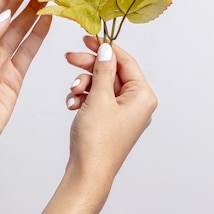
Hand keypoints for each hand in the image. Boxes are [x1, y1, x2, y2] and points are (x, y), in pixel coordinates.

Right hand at [64, 37, 156, 190]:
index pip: (125, 61)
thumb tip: (106, 49)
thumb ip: (102, 70)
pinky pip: (98, 100)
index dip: (105, 47)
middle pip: (112, 72)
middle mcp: (138, 104)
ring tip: (72, 93)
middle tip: (70, 58)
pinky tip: (72, 104)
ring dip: (84, 84)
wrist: (87, 175)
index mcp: (143, 96)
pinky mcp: (111, 121)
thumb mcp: (99, 98)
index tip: (87, 38)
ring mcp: (125, 113)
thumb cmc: (97, 141)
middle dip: (90, 67)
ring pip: (103, 85)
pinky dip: (84, 98)